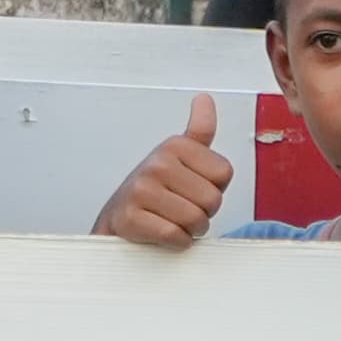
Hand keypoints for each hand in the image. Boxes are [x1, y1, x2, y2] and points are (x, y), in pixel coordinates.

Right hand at [94, 95, 232, 248]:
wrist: (116, 220)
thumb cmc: (152, 191)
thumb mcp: (177, 156)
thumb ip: (199, 131)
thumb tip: (204, 97)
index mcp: (175, 145)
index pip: (224, 173)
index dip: (214, 188)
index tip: (192, 189)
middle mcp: (157, 163)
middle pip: (213, 199)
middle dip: (204, 214)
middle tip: (181, 210)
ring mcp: (141, 189)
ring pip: (196, 220)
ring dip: (190, 231)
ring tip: (172, 222)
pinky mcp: (131, 217)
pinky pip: (175, 236)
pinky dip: (176, 243)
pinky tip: (163, 235)